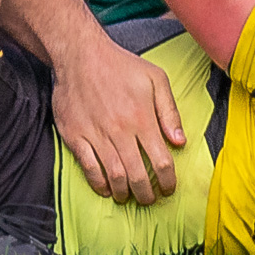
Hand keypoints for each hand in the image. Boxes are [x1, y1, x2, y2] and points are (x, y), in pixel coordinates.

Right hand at [50, 33, 184, 205]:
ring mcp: (96, 134)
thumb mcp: (156, 79)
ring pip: (114, 176)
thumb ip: (170, 112)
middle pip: (137, 176)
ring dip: (124, 193)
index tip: (169, 189)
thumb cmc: (121, 65)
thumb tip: (180, 141)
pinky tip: (107, 188)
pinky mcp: (75, 136)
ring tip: (129, 197)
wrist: (80, 55)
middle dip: (147, 194)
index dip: (167, 182)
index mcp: (142, 118)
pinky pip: (88, 168)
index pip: (161, 161)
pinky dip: (98, 184)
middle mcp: (120, 130)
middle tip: (150, 199)